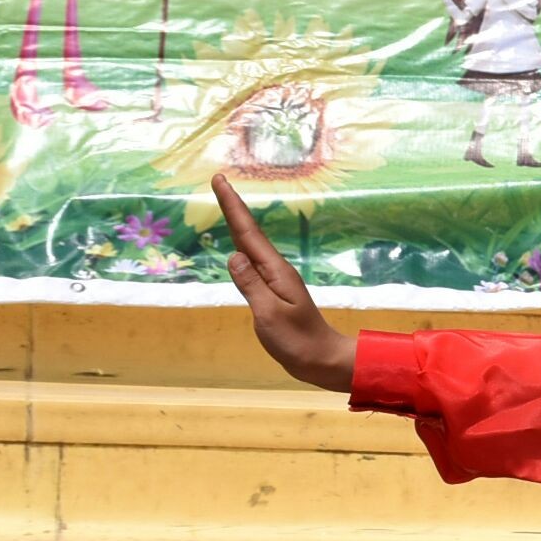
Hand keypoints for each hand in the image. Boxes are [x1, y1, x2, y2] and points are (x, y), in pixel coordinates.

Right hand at [217, 175, 354, 391]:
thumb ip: (251, 285)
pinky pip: (252, 262)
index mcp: (275, 271)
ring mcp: (275, 280)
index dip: (233, 206)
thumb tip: (233, 255)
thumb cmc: (297, 341)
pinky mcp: (273, 292)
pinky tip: (239, 244)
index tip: (220, 180)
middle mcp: (275, 270)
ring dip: (237, 222)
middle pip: (249, 233)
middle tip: (219, 180)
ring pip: (251, 245)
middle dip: (233, 206)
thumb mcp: (269, 314)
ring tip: (226, 203)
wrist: (321, 360)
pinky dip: (242, 246)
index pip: (248, 233)